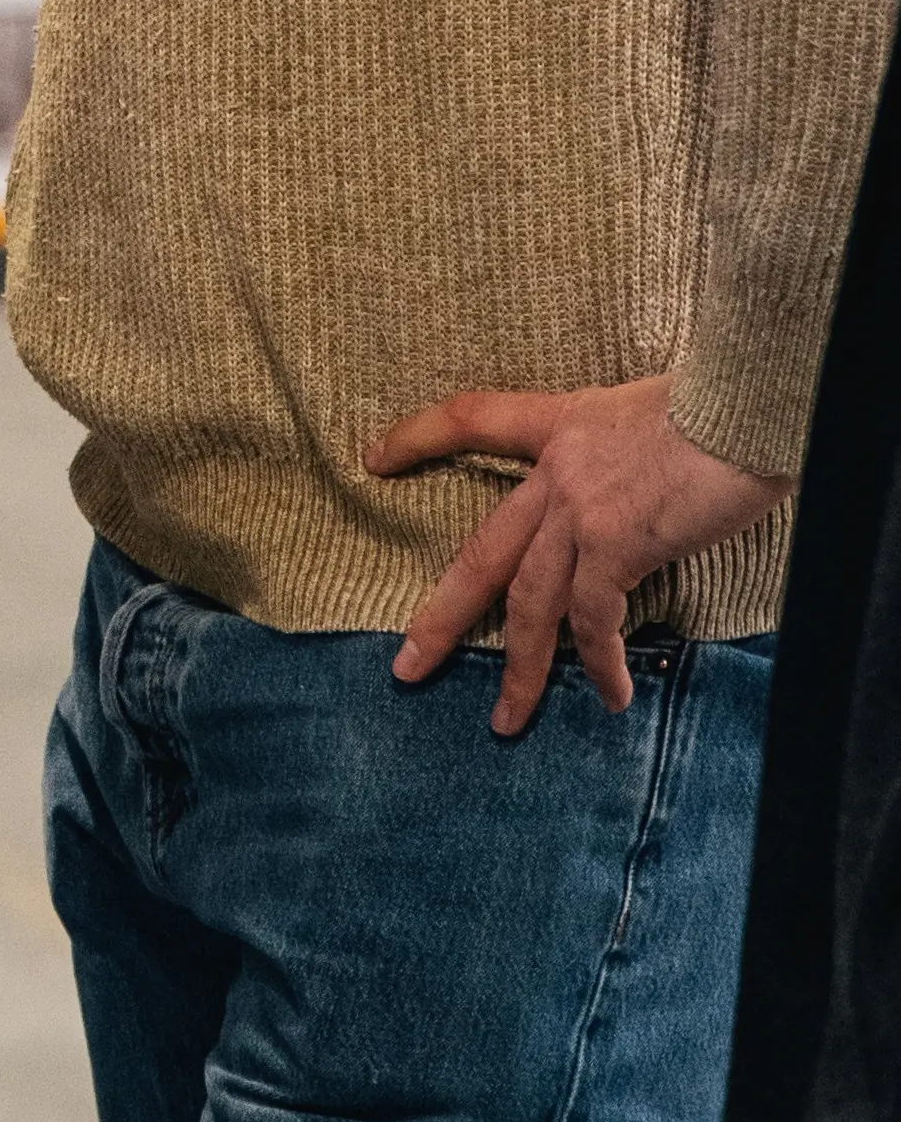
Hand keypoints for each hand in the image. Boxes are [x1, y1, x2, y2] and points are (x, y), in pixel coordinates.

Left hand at [374, 370, 785, 734]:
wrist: (746, 402)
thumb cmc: (722, 401)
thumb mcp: (649, 409)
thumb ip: (622, 450)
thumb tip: (637, 480)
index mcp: (562, 423)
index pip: (472, 418)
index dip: (418, 437)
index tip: (375, 457)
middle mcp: (557, 470)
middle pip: (481, 552)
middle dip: (442, 617)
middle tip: (407, 666)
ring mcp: (580, 511)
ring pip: (529, 604)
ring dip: (520, 670)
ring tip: (506, 720)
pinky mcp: (616, 545)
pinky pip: (594, 620)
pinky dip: (599, 665)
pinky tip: (610, 696)